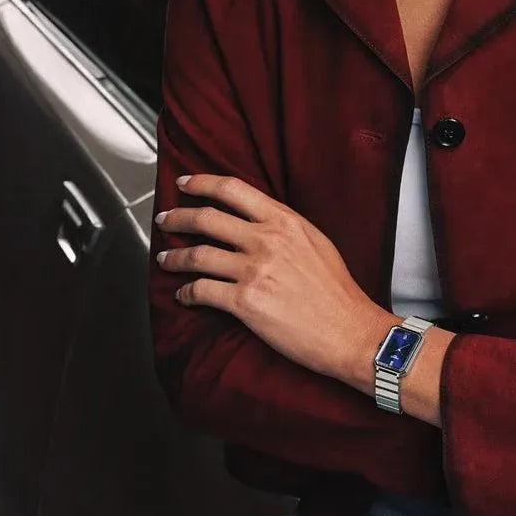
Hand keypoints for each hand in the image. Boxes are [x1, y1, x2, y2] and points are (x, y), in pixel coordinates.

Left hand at [155, 173, 393, 380]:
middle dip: (178, 218)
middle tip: (166, 220)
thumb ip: (285, 229)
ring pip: (197, 255)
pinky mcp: (245, 303)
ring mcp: (254, 271)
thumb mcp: (317, 243)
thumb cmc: (338, 294)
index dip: (201, 183)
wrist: (350, 331)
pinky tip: (183, 295)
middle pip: (206, 218)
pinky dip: (186, 292)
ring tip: (165, 259)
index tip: (184, 184)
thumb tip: (259, 223)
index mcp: (285, 222)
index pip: (232, 190)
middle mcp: (267, 241)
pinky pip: (201, 291)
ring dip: (174, 258)